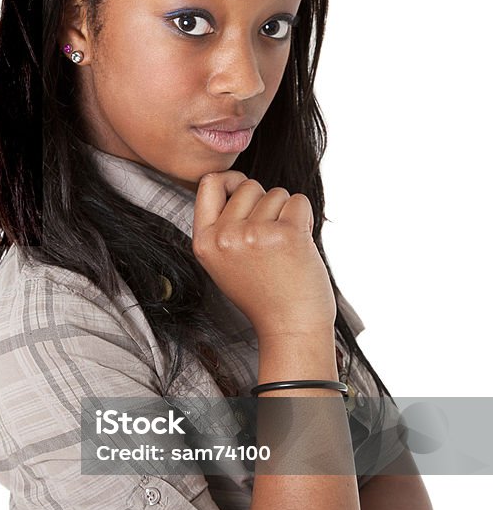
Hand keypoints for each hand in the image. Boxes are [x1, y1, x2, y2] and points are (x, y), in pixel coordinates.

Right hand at [192, 171, 335, 341]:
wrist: (290, 328)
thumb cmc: (263, 295)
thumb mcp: (224, 263)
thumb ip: (223, 226)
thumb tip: (237, 183)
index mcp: (204, 242)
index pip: (208, 183)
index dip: (230, 181)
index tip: (244, 192)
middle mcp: (225, 236)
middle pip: (249, 186)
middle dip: (265, 203)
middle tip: (270, 239)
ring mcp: (255, 234)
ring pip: (277, 193)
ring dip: (286, 213)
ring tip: (283, 248)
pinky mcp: (286, 234)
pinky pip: (299, 202)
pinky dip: (305, 218)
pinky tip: (299, 246)